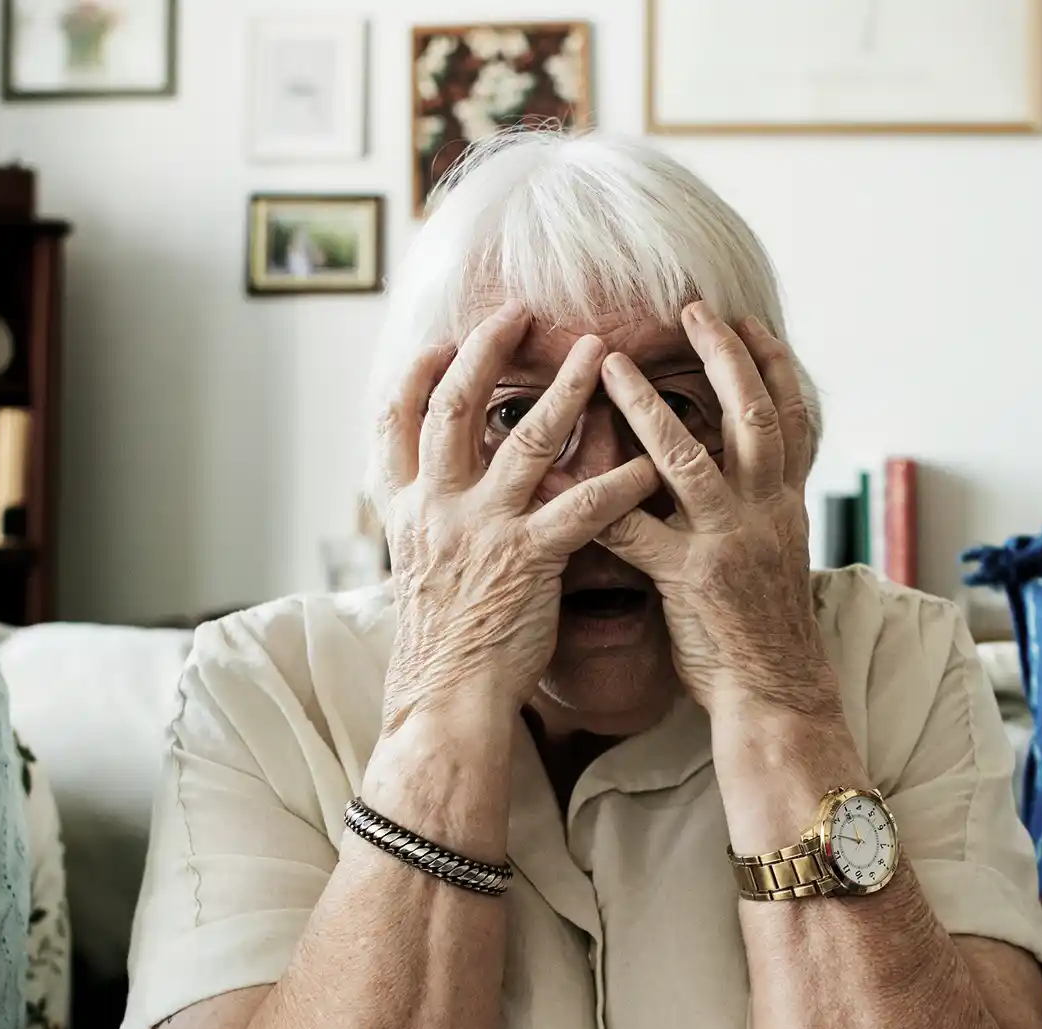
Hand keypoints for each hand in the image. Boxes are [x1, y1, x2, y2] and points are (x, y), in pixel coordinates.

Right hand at [377, 306, 661, 734]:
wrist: (443, 703)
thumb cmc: (441, 646)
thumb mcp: (418, 572)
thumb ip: (433, 525)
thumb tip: (444, 495)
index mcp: (404, 508)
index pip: (396, 422)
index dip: (418, 375)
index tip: (440, 342)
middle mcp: (435, 507)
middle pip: (455, 407)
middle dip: (486, 352)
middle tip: (519, 312)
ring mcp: (480, 529)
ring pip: (526, 440)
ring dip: (566, 389)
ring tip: (597, 352)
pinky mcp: (527, 560)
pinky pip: (581, 507)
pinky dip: (617, 482)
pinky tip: (645, 463)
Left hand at [594, 302, 831, 716]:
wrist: (775, 694)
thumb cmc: (764, 630)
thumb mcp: (775, 554)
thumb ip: (755, 506)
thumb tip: (731, 466)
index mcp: (785, 503)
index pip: (789, 417)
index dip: (773, 365)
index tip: (748, 322)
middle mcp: (765, 512)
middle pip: (753, 415)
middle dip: (724, 358)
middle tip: (694, 309)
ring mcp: (728, 542)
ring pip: (690, 459)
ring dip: (648, 407)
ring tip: (610, 365)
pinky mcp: (690, 578)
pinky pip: (637, 530)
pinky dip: (601, 499)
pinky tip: (566, 474)